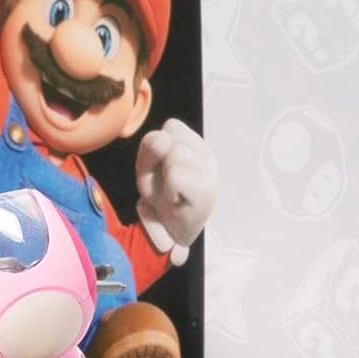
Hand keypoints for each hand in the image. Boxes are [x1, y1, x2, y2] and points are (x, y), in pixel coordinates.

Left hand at [136, 119, 218, 262]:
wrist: (168, 231)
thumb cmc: (161, 195)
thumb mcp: (148, 164)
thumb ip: (150, 146)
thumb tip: (164, 140)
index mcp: (196, 144)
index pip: (172, 126)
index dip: (157, 148)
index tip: (160, 168)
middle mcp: (208, 154)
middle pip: (170, 139)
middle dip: (157, 163)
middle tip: (165, 184)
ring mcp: (211, 171)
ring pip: (174, 155)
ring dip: (164, 178)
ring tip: (171, 192)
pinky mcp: (207, 190)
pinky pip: (177, 175)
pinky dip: (170, 190)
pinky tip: (177, 200)